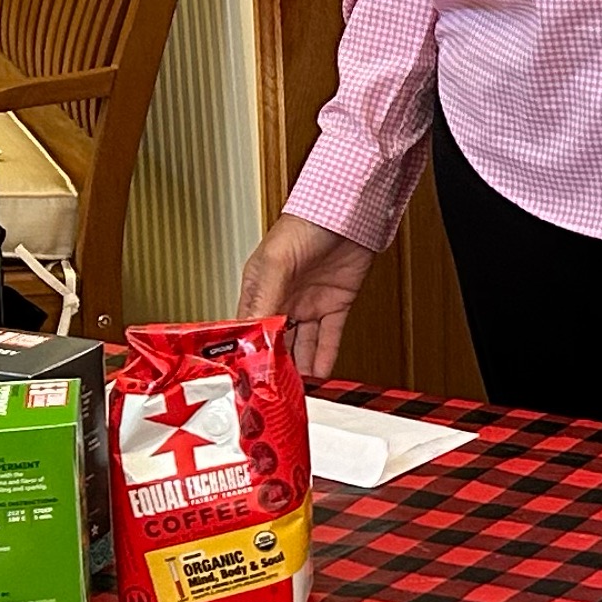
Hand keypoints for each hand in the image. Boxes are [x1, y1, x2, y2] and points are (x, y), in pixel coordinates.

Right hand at [235, 214, 377, 381]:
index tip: (250, 377)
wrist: (351, 210)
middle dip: (275, 367)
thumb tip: (251, 337)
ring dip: (300, 368)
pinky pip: (329, 337)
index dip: (249, 354)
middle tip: (274, 392)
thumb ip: (263, 301)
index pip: (249, 330)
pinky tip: (321, 374)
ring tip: (297, 390)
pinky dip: (325, 356)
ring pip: (301, 345)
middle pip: (276, 341)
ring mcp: (310, 302)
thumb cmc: (307, 222)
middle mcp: (283, 297)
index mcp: (260, 287)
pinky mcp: (336, 304)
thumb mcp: (275, 263)